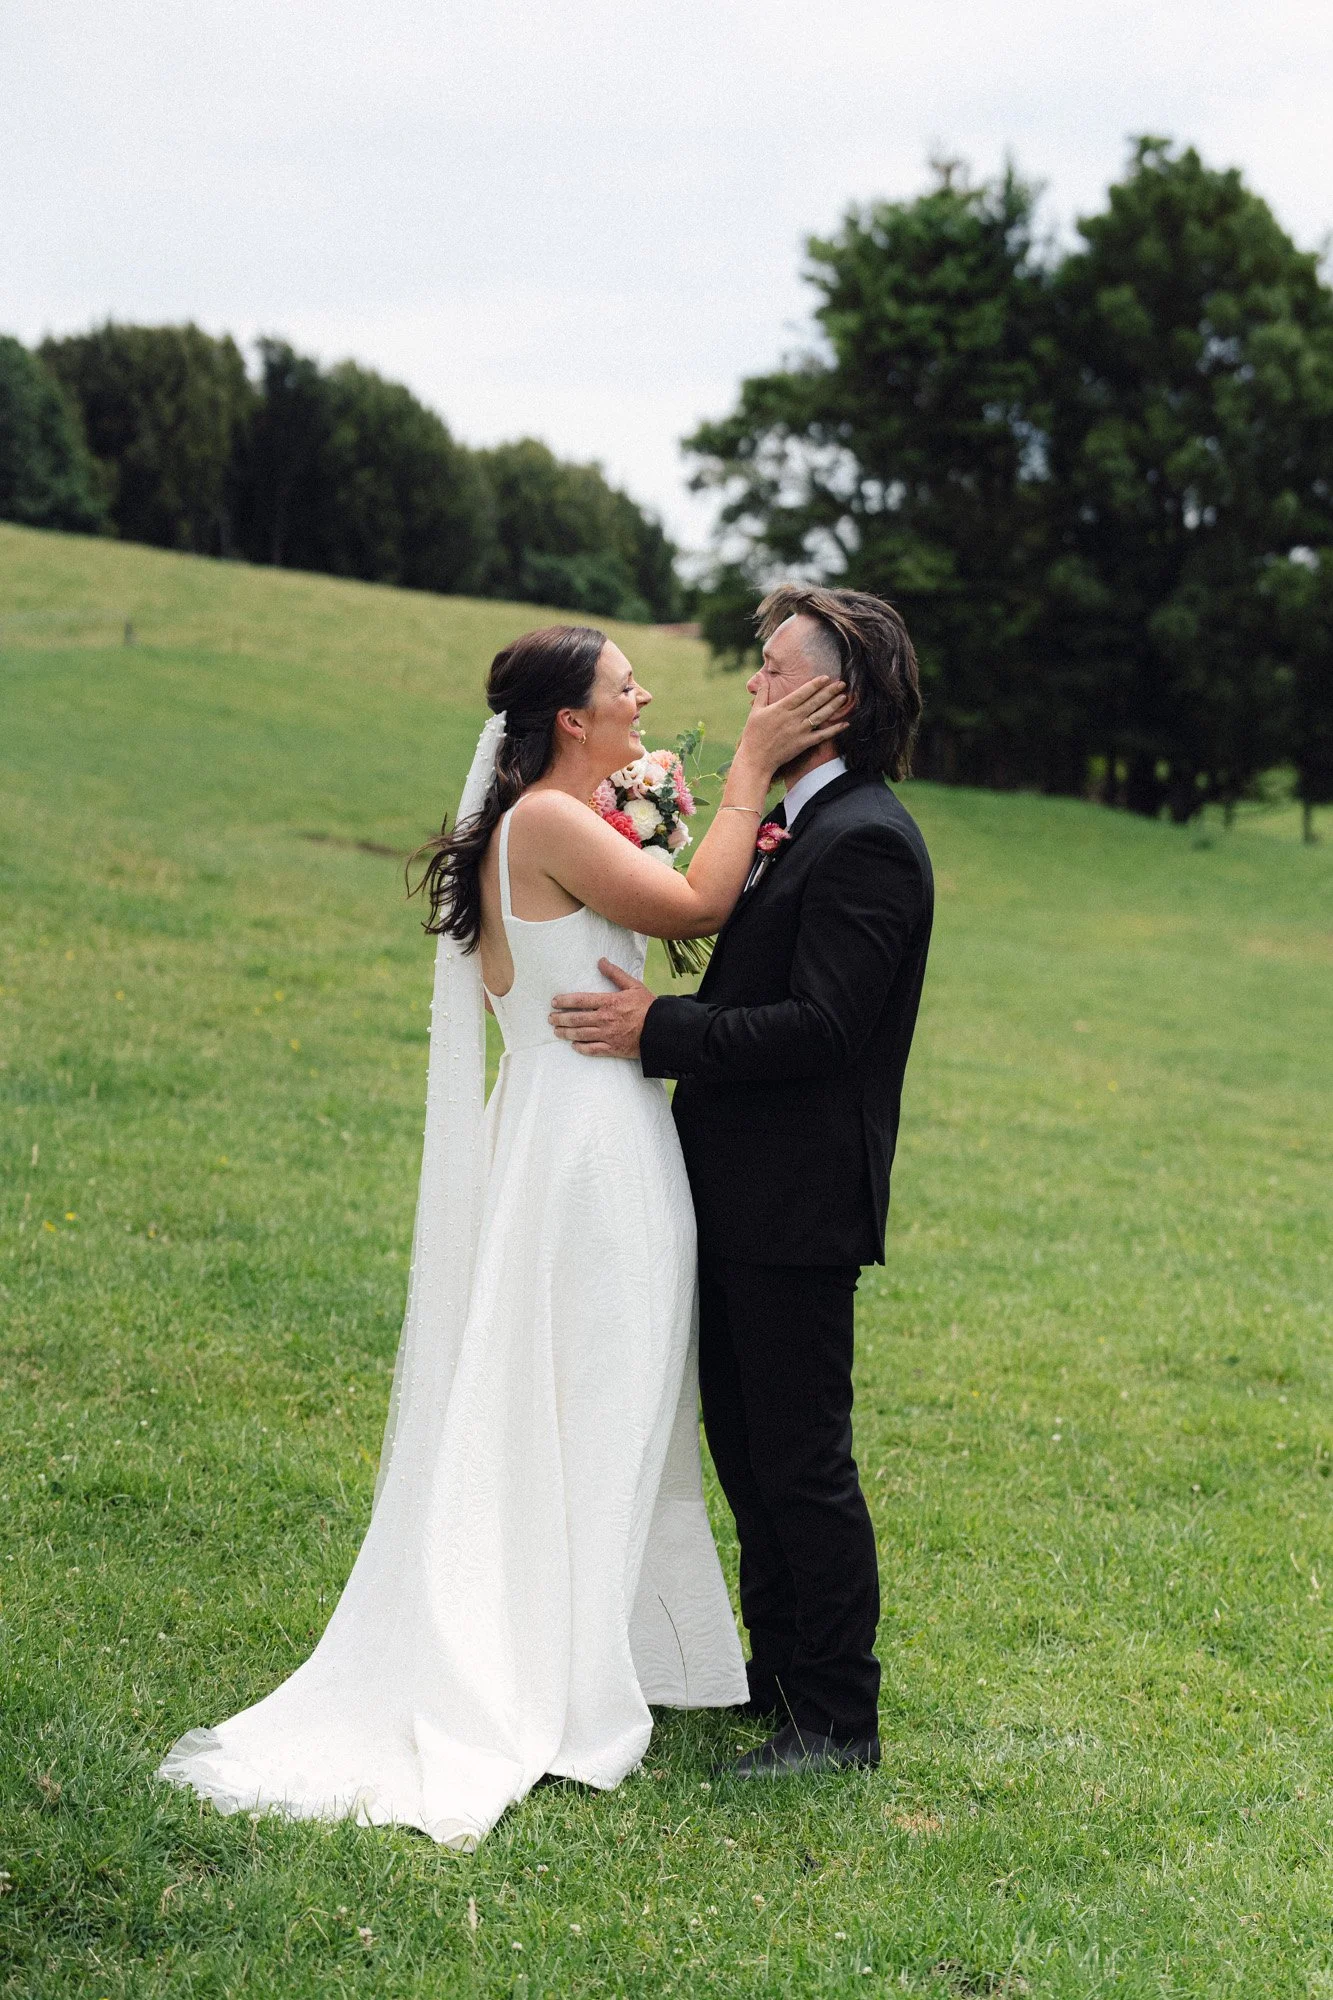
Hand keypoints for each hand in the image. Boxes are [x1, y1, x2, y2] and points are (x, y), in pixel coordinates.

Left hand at [549, 960, 654, 1058]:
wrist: (662, 1030)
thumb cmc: (648, 1006)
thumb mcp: (634, 986)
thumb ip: (615, 974)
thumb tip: (601, 961)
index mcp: (609, 1002)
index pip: (580, 1001)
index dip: (564, 1001)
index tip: (554, 1002)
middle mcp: (604, 1019)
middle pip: (576, 1019)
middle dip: (560, 1018)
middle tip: (551, 1018)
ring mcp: (607, 1035)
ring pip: (580, 1035)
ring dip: (566, 1033)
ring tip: (557, 1031)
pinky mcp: (613, 1048)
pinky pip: (592, 1049)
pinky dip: (581, 1048)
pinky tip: (574, 1046)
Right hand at [735, 673, 849, 779]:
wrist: (756, 759)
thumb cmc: (753, 735)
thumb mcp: (755, 711)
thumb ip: (762, 694)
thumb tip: (762, 680)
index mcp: (781, 708)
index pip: (802, 693)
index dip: (815, 684)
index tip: (826, 677)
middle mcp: (793, 718)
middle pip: (815, 702)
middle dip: (829, 691)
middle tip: (842, 683)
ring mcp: (800, 731)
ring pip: (820, 716)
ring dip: (833, 706)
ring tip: (844, 697)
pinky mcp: (804, 744)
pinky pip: (822, 735)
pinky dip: (834, 730)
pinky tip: (845, 724)